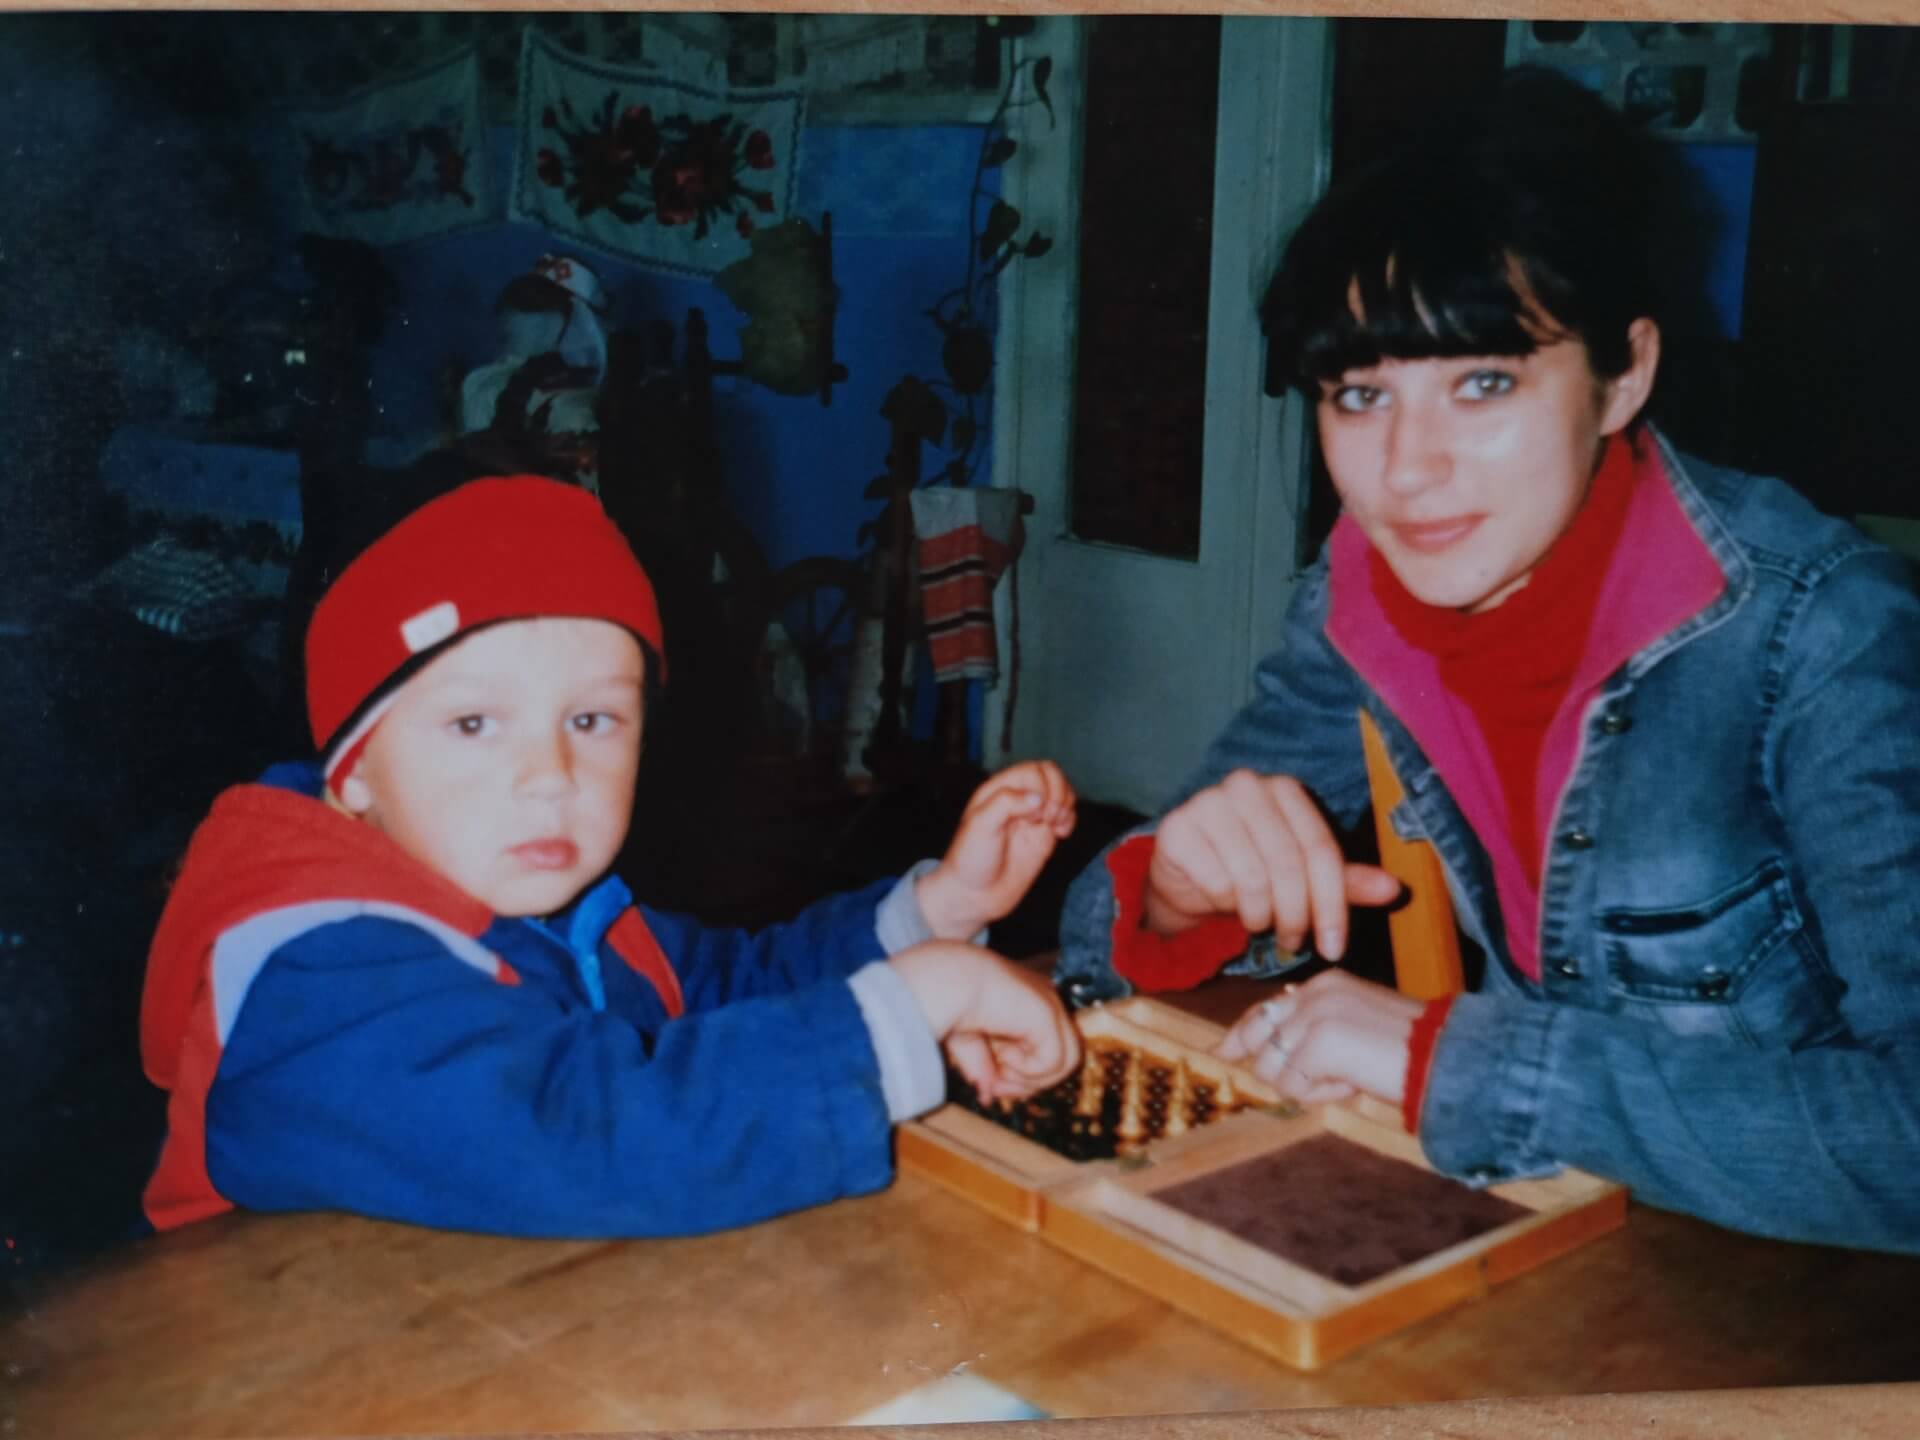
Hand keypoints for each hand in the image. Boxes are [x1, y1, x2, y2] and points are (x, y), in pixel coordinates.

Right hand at [890, 941, 1080, 1103]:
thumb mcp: (968, 1043)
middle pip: (1061, 1060)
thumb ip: (983, 1067)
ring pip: (1066, 1064)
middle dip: (1027, 1083)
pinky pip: (1055, 1062)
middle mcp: (1046, 1003)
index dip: (1023, 1076)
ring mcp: (1052, 1008)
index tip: (994, 1085)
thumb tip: (987, 1096)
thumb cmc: (950, 1003)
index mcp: (1030, 1005)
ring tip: (1001, 1071)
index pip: (1047, 1050)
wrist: (947, 983)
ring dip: (1029, 1080)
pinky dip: (1028, 1070)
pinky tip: (1005, 1054)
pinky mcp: (1051, 1016)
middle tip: (997, 1085)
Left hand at [916, 761, 1076, 940]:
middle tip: (1050, 816)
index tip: (1034, 814)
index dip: (1042, 788)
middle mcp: (1018, 799)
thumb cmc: (970, 860)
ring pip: (1062, 792)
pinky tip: (1061, 833)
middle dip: (1059, 792)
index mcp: (999, 790)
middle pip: (1052, 775)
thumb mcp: (980, 825)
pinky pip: (1066, 815)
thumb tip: (1039, 798)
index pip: (1033, 770)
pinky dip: (1071, 820)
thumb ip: (1006, 803)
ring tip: (1055, 825)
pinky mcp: (1043, 835)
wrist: (975, 895)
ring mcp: (1032, 816)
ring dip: (1067, 804)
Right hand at [1145, 769, 1400, 959]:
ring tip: (1261, 924)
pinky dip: (1224, 906)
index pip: (1320, 849)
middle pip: (1289, 865)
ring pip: (1252, 877)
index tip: (1336, 947)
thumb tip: (1394, 889)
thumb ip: (1344, 881)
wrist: (1186, 875)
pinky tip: (1224, 904)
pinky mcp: (1177, 829)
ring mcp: (1207, 803)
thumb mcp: (1302, 877)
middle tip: (1296, 942)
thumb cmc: (1251, 871)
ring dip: (1261, 916)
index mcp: (1285, 789)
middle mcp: (1246, 786)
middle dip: (1297, 915)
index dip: (1333, 904)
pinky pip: (1216, 882)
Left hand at [1215, 970, 1422, 1104]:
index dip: (1242, 1035)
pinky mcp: (1317, 1043)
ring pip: (1271, 1070)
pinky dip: (1321, 1095)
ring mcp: (1313, 1016)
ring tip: (1349, 1078)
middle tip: (1319, 1079)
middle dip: (1276, 1070)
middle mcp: (1313, 993)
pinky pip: (1293, 1087)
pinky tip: (1352, 1084)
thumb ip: (1315, 1030)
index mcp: (1324, 984)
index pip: (1265, 1010)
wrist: (1444, 1057)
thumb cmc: (1410, 1051)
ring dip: (1307, 1087)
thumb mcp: (1355, 1028)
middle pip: (1258, 1041)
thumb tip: (1269, 1052)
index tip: (1223, 1050)